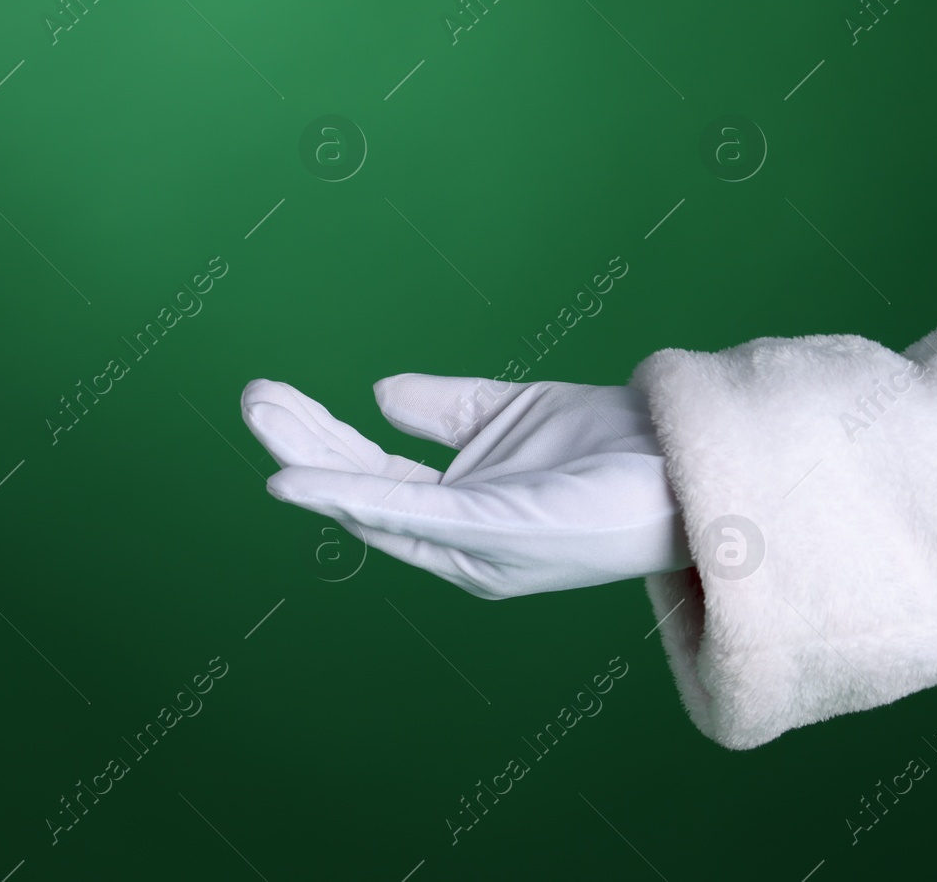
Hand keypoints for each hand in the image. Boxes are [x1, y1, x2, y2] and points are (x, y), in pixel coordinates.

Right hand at [240, 374, 690, 598]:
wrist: (688, 459)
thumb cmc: (609, 449)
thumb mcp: (511, 415)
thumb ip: (444, 409)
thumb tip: (378, 391)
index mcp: (462, 517)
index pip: (374, 478)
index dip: (320, 441)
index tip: (273, 398)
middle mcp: (461, 544)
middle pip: (360, 493)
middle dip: (300, 444)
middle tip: (248, 396)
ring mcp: (478, 546)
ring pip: (370, 504)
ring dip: (308, 459)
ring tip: (258, 412)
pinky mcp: (498, 533)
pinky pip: (409, 515)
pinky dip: (346, 499)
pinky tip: (297, 481)